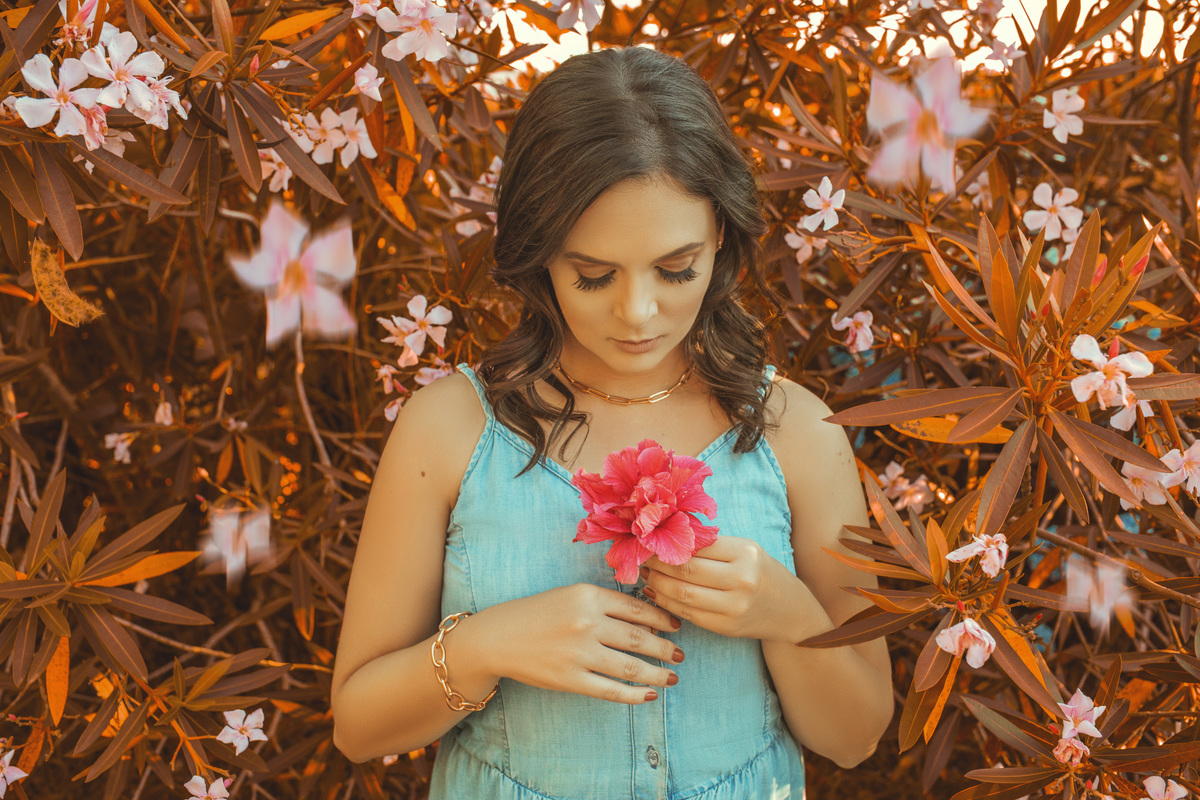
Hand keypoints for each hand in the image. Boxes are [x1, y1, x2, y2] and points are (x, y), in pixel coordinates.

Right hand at [474, 583, 685, 704]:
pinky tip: (648, 695)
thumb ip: (603, 603)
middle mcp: (586, 622)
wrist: (499, 637)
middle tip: (681, 654)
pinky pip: (610, 690)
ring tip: (672, 677)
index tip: (676, 625)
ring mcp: (579, 653)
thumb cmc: (537, 613)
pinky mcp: (570, 679)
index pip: (636, 608)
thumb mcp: (570, 595)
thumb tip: (645, 619)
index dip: (661, 619)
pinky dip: (633, 695)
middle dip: (665, 648)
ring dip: (657, 673)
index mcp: (588, 596)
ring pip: (630, 666)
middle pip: (638, 637)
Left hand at [640, 536, 798, 640]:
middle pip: (685, 570)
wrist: (791, 610)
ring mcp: (734, 606)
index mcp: (745, 553)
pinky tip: (656, 592)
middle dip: (657, 563)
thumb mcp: (745, 550)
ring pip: (681, 593)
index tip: (648, 540)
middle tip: (640, 557)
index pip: (696, 545)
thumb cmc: (763, 573)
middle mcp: (741, 579)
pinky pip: (687, 613)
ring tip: (645, 574)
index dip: (667, 543)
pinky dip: (666, 602)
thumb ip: (711, 546)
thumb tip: (667, 538)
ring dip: (657, 583)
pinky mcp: (726, 627)